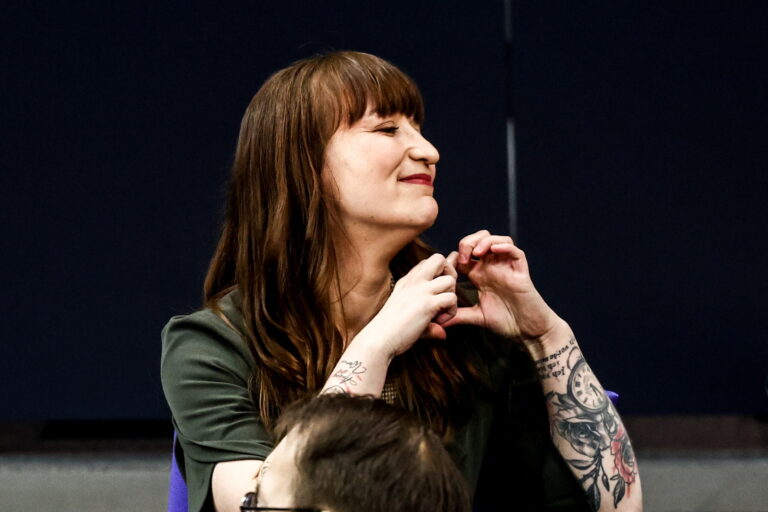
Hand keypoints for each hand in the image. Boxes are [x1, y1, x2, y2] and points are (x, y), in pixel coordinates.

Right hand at [362, 253, 456, 357]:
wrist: (378, 339)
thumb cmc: (390, 331)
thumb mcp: (408, 317)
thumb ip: (426, 319)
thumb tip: (444, 335)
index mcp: (407, 282)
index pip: (427, 262)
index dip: (439, 273)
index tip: (440, 289)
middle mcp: (414, 282)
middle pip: (439, 259)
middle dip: (450, 273)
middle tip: (446, 294)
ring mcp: (420, 291)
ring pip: (450, 280)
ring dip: (452, 296)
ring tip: (441, 312)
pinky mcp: (427, 304)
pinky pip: (452, 299)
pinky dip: (451, 312)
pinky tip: (439, 322)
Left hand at [441, 230, 563, 340]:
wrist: (528, 331)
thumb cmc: (506, 322)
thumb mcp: (476, 317)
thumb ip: (458, 316)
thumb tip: (438, 322)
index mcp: (480, 275)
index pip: (465, 254)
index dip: (455, 255)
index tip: (448, 268)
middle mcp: (493, 267)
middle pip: (480, 240)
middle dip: (468, 242)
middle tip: (463, 257)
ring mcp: (507, 267)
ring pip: (497, 240)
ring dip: (485, 241)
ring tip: (477, 253)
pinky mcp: (521, 271)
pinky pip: (515, 251)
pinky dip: (504, 246)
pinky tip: (494, 251)